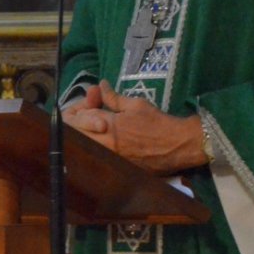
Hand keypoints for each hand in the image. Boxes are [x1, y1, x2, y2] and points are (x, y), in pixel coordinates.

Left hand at [67, 80, 207, 173]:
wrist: (178, 145)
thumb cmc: (157, 122)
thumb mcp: (135, 104)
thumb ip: (113, 97)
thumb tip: (100, 85)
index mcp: (109, 127)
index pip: (80, 119)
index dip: (79, 110)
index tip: (89, 105)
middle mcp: (106, 145)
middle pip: (77, 137)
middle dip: (76, 125)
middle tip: (85, 117)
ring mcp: (111, 160)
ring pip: (84, 149)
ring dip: (84, 138)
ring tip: (93, 129)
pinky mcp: (118, 169)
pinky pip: (97, 160)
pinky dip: (94, 150)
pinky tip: (102, 143)